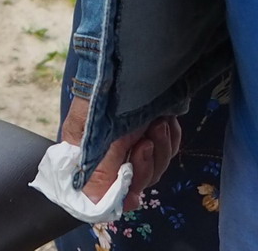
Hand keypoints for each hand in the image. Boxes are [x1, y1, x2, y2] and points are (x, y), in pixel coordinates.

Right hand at [60, 95, 181, 203]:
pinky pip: (167, 148)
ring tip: (157, 123)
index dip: (118, 195)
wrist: (133, 53)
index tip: (132, 194)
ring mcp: (133, 138)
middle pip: (134, 180)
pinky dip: (169, 138)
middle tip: (144, 142)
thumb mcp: (100, 130)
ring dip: (160, 148)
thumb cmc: (107, 89)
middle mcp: (110, 149)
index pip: (102, 189)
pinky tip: (165, 119)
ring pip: (155, 166)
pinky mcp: (153, 129)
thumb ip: (99, 169)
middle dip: (145, 165)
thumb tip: (92, 204)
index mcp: (88, 152)